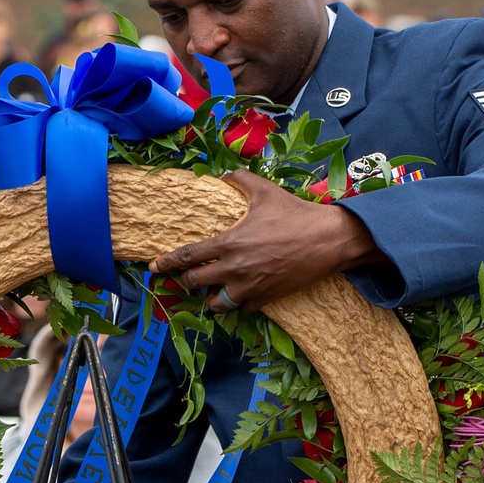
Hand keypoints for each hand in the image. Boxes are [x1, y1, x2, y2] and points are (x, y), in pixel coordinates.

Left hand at [150, 168, 385, 313]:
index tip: (154, 267)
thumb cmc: (295, 213)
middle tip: (188, 276)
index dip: (167, 263)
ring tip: (212, 290)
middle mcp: (235, 269)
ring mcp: (250, 287)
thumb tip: (225, 174)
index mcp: (229, 243)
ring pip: (216, 304)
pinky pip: (242, 309)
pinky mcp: (266, 298)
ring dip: (210, 297)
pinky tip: (239, 294)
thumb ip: (240, 180)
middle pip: (195, 283)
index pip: (187, 257)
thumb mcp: (265, 191)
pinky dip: (236, 303)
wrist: (329, 240)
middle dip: (187, 280)